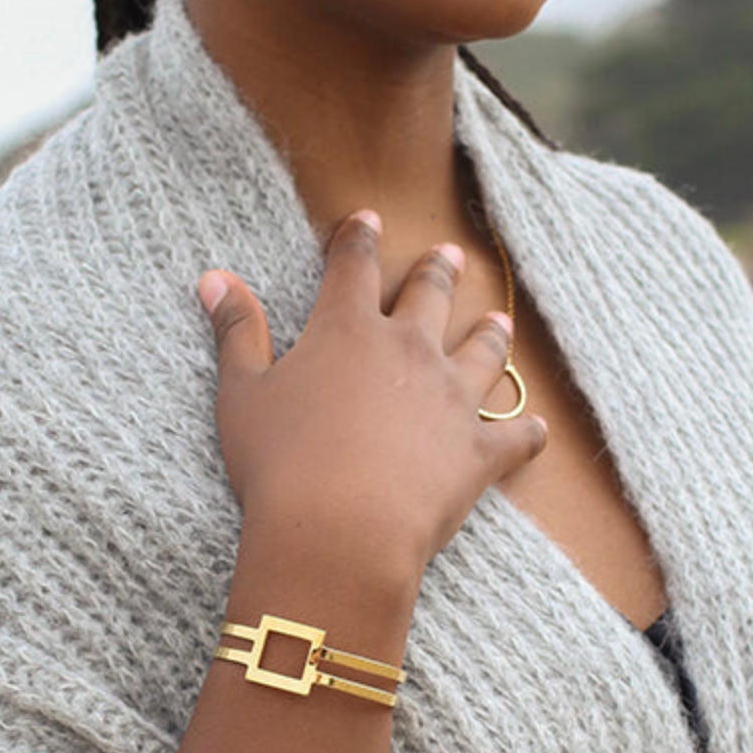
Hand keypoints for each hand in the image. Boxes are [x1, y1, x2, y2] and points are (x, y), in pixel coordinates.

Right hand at [199, 210, 547, 585]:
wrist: (337, 532)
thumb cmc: (279, 466)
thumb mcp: (242, 396)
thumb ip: (236, 333)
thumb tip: (214, 278)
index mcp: (347, 330)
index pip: (354, 267)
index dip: (359, 239)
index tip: (367, 220)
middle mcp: (409, 351)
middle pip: (430, 297)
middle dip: (437, 273)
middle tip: (449, 255)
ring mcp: (452, 399)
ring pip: (483, 354)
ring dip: (490, 336)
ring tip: (498, 323)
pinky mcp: (479, 452)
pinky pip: (516, 437)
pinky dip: (528, 433)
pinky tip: (538, 430)